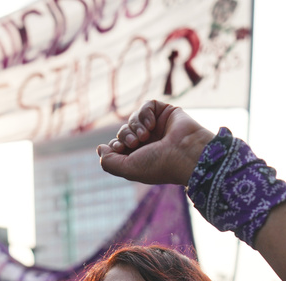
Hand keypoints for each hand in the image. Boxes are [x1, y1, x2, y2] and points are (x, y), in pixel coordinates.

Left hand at [97, 99, 214, 185]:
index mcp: (140, 157)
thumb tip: (100, 149)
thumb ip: (109, 162)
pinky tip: (152, 124)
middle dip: (124, 135)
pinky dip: (145, 113)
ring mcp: (157, 128)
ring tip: (145, 135)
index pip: (117, 146)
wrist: (185, 153)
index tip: (120, 148)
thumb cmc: (159, 164)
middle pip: (123, 132)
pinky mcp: (165, 112)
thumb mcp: (127, 169)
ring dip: (135, 125)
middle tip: (134, 142)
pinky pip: (147, 106)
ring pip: (133, 119)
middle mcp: (148, 143)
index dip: (114, 145)